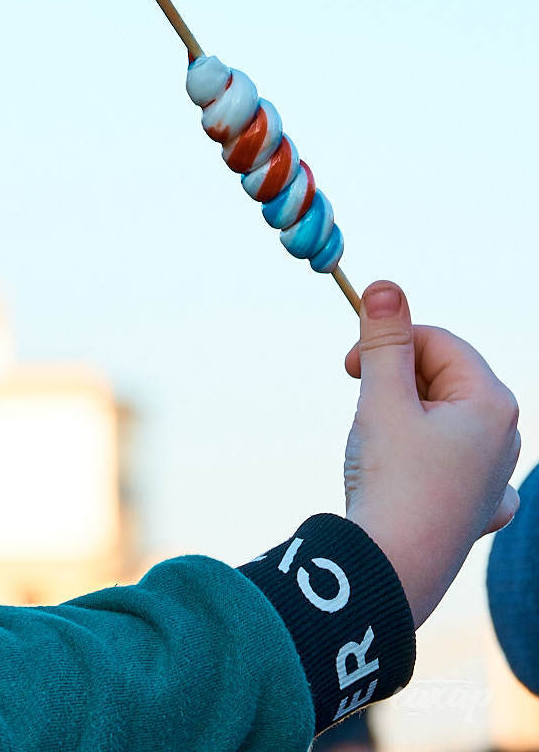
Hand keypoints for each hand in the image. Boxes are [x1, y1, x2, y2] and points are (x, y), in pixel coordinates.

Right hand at [341, 280, 520, 628]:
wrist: (393, 568)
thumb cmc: (391, 480)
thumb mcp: (381, 400)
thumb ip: (383, 341)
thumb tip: (386, 285)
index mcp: (492, 402)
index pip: (437, 341)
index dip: (387, 344)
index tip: (348, 369)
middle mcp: (507, 434)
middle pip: (443, 377)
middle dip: (397, 383)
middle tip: (364, 411)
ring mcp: (497, 474)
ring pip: (445, 417)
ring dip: (406, 419)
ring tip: (382, 452)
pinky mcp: (480, 507)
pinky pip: (458, 463)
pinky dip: (429, 460)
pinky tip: (420, 481)